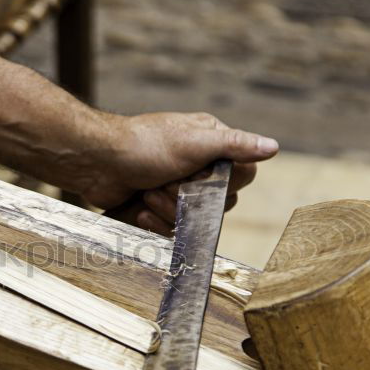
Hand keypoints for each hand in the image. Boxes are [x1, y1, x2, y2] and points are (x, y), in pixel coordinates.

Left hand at [80, 112, 278, 234]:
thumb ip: (235, 145)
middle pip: (219, 201)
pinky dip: (155, 221)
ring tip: (148, 193)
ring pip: (194, 218)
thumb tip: (273, 147)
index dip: (224, 184)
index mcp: (211, 141)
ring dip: (168, 211)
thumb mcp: (194, 142)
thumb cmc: (143, 146)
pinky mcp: (157, 205)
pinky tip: (140, 208)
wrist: (95, 163)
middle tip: (165, 183)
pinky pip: (172, 228)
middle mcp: (198, 163)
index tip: (201, 176)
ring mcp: (177, 186)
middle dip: (189, 200)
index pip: (243, 174)